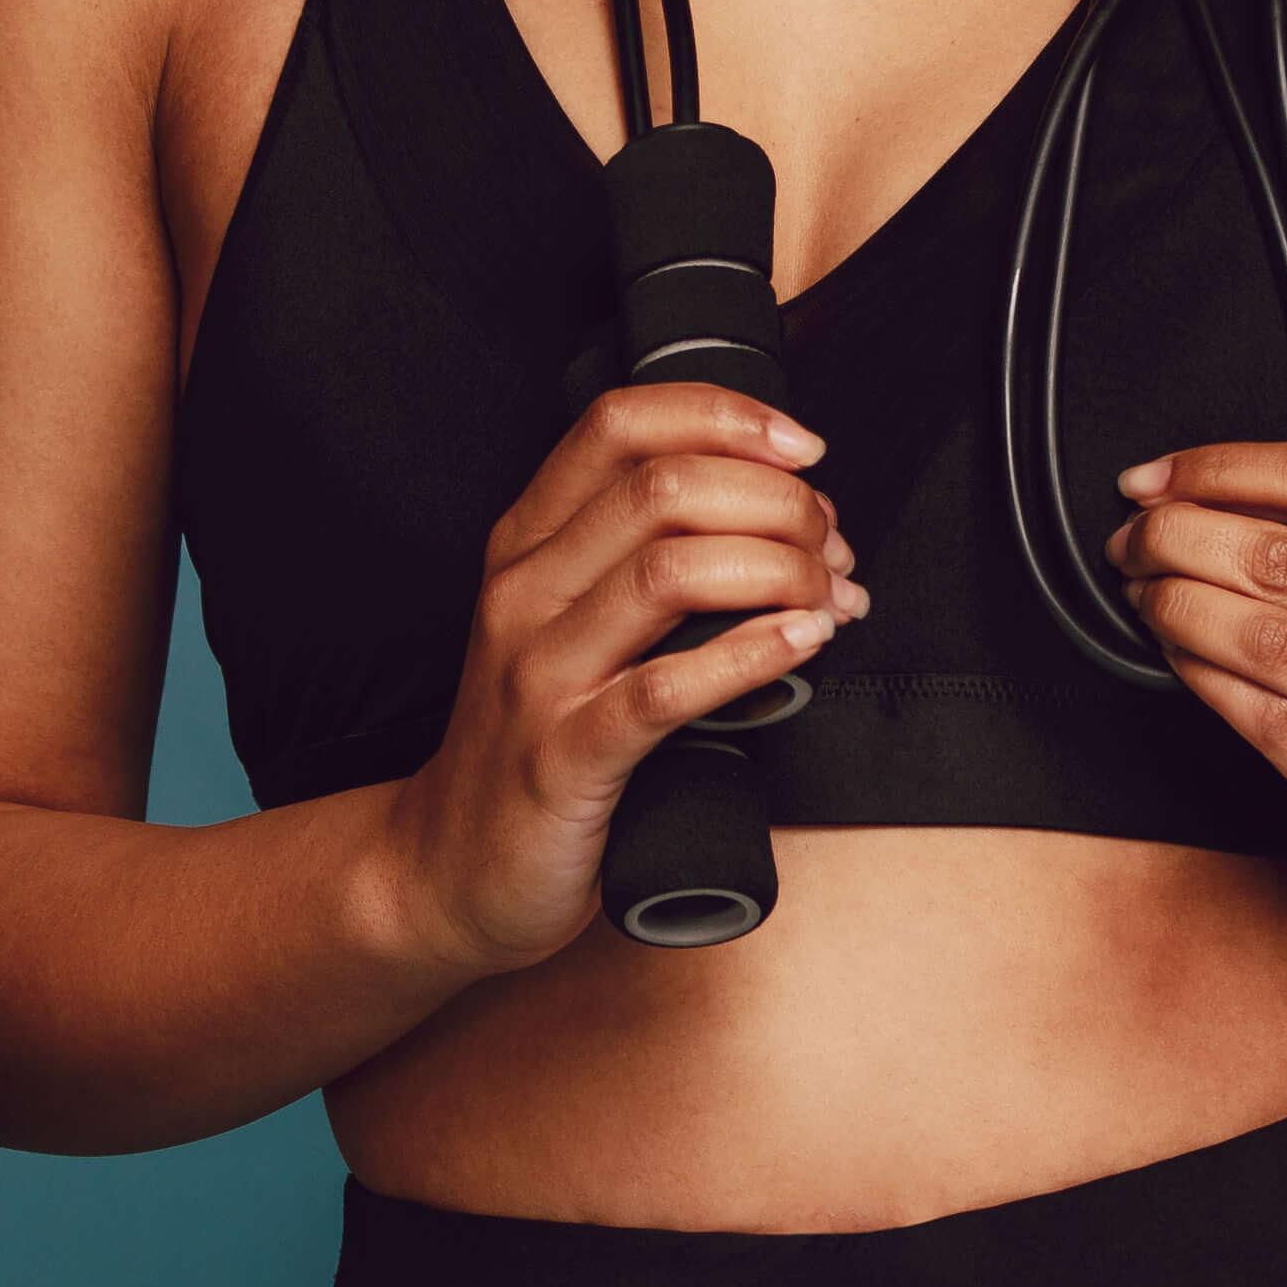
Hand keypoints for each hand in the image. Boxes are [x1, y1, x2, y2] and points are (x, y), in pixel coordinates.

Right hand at [373, 386, 856, 974]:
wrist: (453, 870)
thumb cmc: (536, 742)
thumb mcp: (567, 626)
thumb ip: (643, 562)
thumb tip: (785, 513)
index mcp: (527, 544)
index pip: (620, 424)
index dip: (723, 416)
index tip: (802, 448)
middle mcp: (524, 591)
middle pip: (662, 488)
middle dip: (776, 502)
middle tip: (832, 545)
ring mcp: (538, 672)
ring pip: (670, 571)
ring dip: (780, 570)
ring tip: (832, 596)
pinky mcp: (564, 756)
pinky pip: (667, 688)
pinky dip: (753, 654)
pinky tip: (805, 642)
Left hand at [1103, 443, 1286, 917]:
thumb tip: (1229, 491)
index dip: (1221, 466)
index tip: (1156, 477)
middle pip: (1281, 558)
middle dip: (1177, 536)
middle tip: (1130, 538)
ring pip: (1263, 640)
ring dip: (1175, 605)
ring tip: (1141, 591)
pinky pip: (1266, 724)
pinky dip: (1203, 680)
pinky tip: (1179, 658)